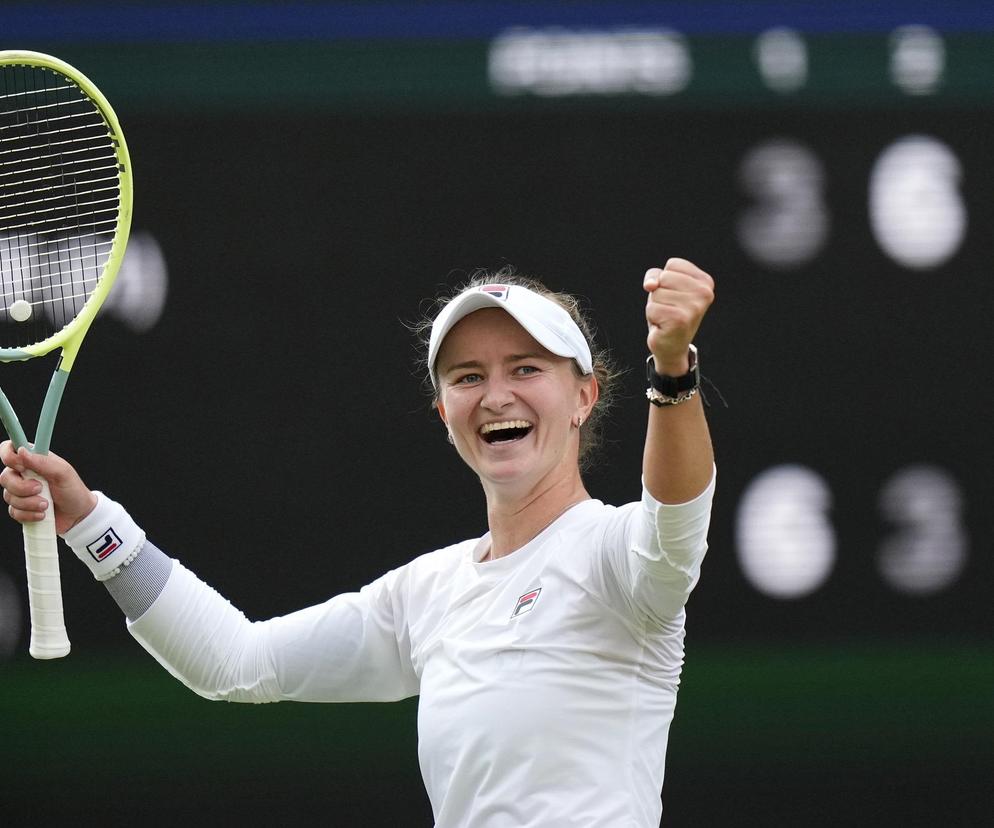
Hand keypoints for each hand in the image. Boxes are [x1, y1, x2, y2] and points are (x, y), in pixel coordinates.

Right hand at [0, 441, 96, 534]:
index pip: (8, 449)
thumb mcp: (63, 473)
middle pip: (4, 477)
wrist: (78, 515)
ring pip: (8, 497)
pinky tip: (43, 514)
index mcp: (33, 460)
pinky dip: (29, 514)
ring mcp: (19, 492)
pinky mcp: (20, 508)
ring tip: (47, 504)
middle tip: (40, 489)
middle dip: (21, 487)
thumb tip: (21, 451)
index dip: (8, 457)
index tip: (22, 467)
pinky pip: (14, 512)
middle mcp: (23, 474)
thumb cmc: (72, 490)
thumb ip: (43, 462)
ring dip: (30, 503)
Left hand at [644, 258, 714, 374]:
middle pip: (664, 278)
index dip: (665, 280)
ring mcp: (694, 307)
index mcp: (705, 282)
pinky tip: (664, 326)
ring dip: (656, 306)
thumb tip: (651, 285)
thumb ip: (655, 276)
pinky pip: (652, 308)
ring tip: (667, 317)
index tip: (674, 296)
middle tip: (669, 308)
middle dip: (659, 293)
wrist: (672, 346)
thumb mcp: (662, 288)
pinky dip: (653, 317)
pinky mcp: (680, 320)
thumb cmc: (668, 312)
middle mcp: (704, 293)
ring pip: (656, 293)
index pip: (673, 264)